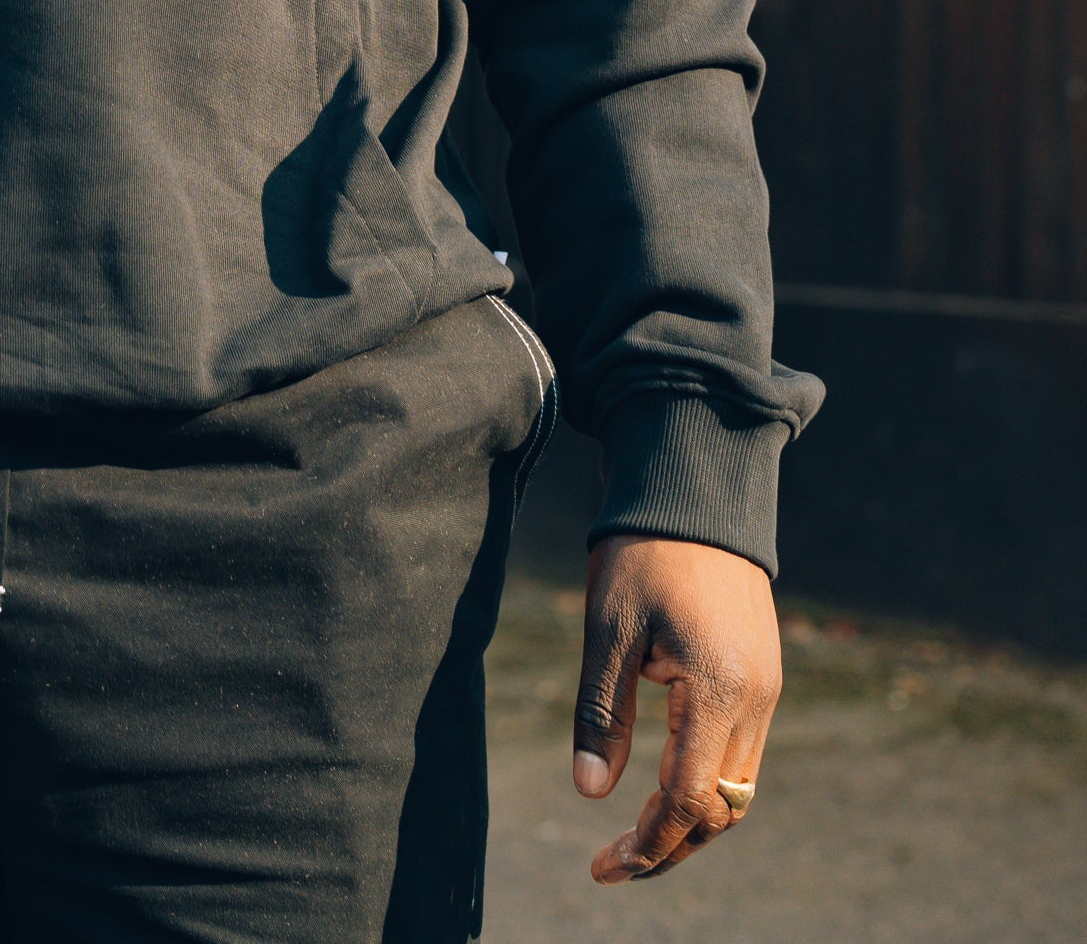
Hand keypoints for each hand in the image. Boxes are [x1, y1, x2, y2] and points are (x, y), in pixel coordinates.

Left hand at [572, 531, 779, 882]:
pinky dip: (707, 780)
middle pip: (723, 808)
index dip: (648, 844)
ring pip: (738, 786)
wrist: (697, 490)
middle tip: (615, 863)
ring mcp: (767, 688)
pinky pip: (742, 751)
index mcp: (719, 691)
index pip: (689, 801)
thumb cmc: (642, 554)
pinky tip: (666, 782)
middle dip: (672, 845)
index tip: (604, 868)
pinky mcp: (764, 673)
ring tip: (636, 835)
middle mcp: (756, 700)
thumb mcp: (608, 630)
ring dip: (693, 818)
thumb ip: (602, 714)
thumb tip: (591, 793)